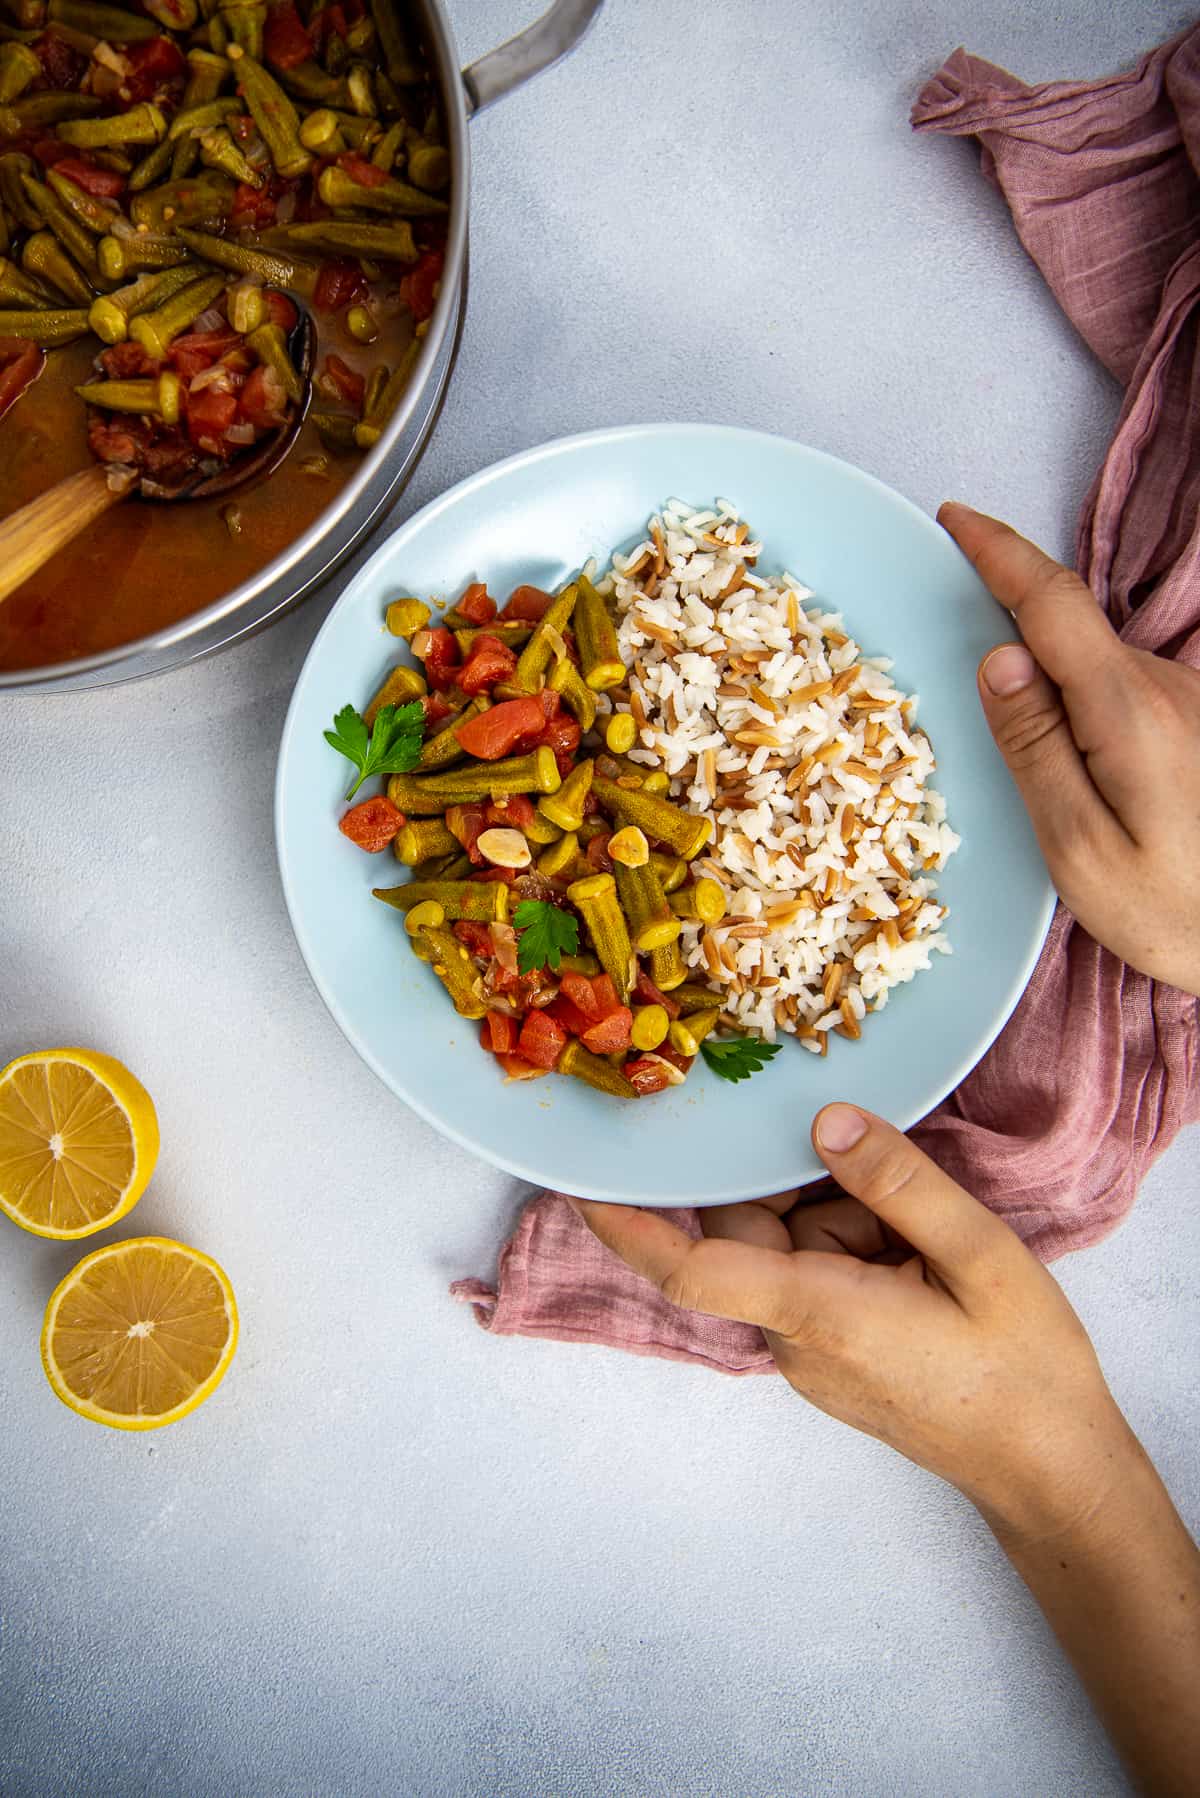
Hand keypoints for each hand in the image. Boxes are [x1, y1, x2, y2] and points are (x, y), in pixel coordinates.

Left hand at [572, 1104, 1136, 1540]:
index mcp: (817, 1313)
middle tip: (890, 1183)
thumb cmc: (1024, 1372)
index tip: (579, 1180)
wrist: (1050, 1467)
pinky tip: (922, 1259)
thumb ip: (901, 1185)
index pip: (691, 1266)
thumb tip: (825, 1122)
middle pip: (752, 1230)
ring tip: (932, 1244)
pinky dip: (857, 1247)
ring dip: (848, 1221)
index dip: (629, 1223)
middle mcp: (794, 1336)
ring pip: (791, 1246)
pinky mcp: (831, 1353)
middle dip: (810, 1188)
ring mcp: (810, 1351)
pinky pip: (816, 1274)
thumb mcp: (982, 1257)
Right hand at [939, 502, 1199, 995]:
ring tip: (1041, 777)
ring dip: (1052, 695)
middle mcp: (1165, 690)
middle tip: (968, 695)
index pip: (1052, 602)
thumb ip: (1035, 748)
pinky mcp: (1197, 730)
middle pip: (1069, 635)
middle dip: (1012, 637)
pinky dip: (1082, 717)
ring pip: (1095, 672)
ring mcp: (1188, 707)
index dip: (1000, 552)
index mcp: (1128, 708)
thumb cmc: (1178, 911)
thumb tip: (999, 659)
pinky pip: (1119, 701)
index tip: (955, 519)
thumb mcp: (1080, 847)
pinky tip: (1082, 783)